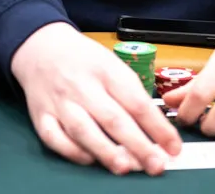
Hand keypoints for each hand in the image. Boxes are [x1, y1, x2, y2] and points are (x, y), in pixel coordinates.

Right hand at [11, 22, 181, 175]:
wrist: (41, 47)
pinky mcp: (41, 115)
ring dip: (106, 151)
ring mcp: (60, 102)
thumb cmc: (84, 59)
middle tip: (156, 165)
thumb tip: (155, 130)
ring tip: (125, 168)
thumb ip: (131, 93)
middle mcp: (82, 86)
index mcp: (105, 70)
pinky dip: (72, 152)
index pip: (136, 101)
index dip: (158, 127)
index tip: (173, 147)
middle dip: (138, 146)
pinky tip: (89, 160)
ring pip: (83, 130)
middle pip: (112, 119)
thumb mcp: (112, 64)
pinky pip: (55, 138)